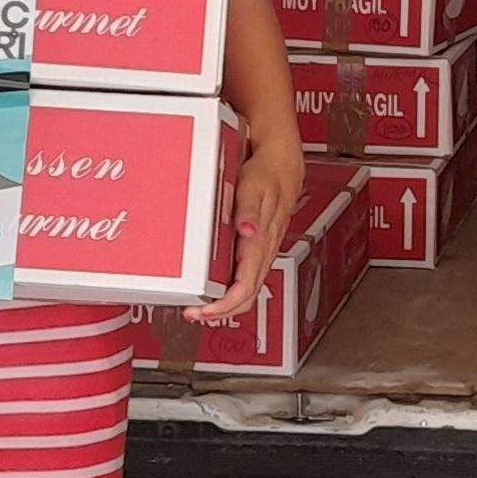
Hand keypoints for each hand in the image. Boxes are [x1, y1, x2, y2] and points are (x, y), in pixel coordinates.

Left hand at [190, 132, 301, 325]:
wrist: (282, 163)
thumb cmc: (267, 175)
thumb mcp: (254, 187)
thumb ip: (249, 210)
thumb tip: (247, 231)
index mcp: (261, 242)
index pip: (245, 287)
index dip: (225, 305)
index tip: (204, 311)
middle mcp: (263, 250)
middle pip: (246, 295)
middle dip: (221, 310)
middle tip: (194, 314)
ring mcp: (262, 250)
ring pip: (247, 288)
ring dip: (225, 301)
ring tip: (200, 305)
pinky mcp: (258, 246)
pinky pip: (247, 275)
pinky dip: (230, 287)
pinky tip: (215, 285)